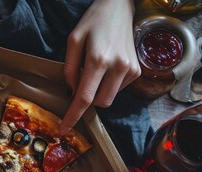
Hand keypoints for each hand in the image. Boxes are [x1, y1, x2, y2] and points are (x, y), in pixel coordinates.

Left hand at [59, 0, 140, 134]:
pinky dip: (109, 84)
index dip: (73, 116)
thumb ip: (70, 69)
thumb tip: (71, 92)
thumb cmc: (93, 22)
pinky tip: (108, 66)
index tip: (64, 129)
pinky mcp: (137, 71)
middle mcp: (118, 67)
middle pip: (99, 103)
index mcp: (98, 60)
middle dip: (88, 99)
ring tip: (97, 68)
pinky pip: (118, 89)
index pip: (84, 98)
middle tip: (82, 82)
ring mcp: (130, 69)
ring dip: (99, 91)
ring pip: (109, 98)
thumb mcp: (73, 41)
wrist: (120, 7)